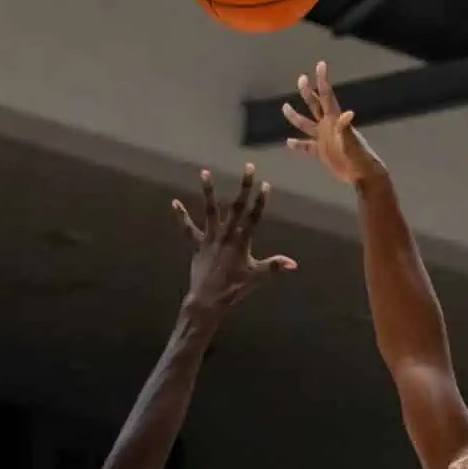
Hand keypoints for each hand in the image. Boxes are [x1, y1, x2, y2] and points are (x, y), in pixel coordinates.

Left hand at [178, 163, 295, 314]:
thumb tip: (294, 264)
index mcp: (241, 242)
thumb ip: (273, 267)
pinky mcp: (196, 245)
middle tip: (248, 167)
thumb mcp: (256, 278)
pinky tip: (174, 203)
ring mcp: (209, 238)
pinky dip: (181, 216)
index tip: (265, 184)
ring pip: (210, 211)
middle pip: (237, 207)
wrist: (207, 300)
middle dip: (244, 187)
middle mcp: (225, 235)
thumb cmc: (233, 290)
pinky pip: (187, 229)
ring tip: (204, 172)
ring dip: (208, 191)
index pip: (254, 217)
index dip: (260, 200)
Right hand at [282, 61, 383, 185]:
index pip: (326, 96)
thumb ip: (346, 129)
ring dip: (295, 116)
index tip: (320, 65)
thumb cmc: (360, 157)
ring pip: (306, 124)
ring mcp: (324, 139)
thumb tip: (348, 113)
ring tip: (285, 106)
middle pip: (314, 105)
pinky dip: (298, 145)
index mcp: (334, 120)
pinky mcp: (321, 153)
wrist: (362, 174)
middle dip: (307, 92)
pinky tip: (288, 142)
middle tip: (301, 78)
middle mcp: (328, 126)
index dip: (322, 80)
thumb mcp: (352, 142)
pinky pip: (306, 147)